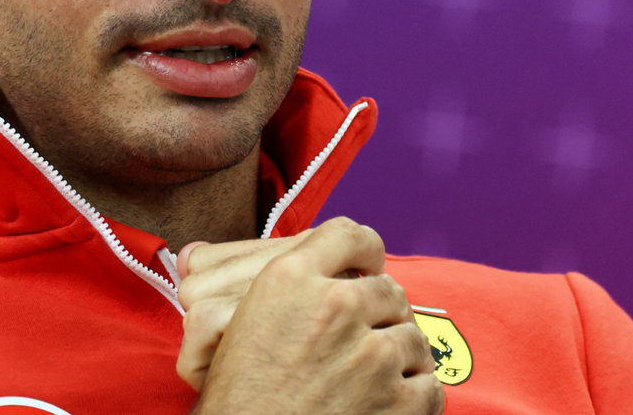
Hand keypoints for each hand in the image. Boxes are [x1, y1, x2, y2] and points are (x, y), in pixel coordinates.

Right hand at [177, 217, 442, 413]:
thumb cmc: (232, 400)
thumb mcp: (219, 326)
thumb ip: (239, 279)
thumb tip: (204, 254)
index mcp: (289, 279)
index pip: (350, 235)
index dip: (365, 251)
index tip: (367, 267)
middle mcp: (334, 306)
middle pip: (388, 288)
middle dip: (382, 312)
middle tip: (368, 334)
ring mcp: (370, 355)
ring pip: (413, 336)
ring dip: (400, 356)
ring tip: (379, 376)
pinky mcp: (395, 401)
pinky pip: (428, 385)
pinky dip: (416, 395)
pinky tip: (394, 403)